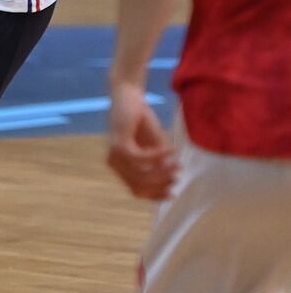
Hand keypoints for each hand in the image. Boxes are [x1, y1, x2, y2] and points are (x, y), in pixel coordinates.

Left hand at [107, 82, 178, 199]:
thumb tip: (170, 181)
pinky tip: (172, 149)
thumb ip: (158, 164)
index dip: (154, 195)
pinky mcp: (119, 145)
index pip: (136, 190)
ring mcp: (114, 156)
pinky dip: (159, 155)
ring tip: (178, 165)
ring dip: (162, 172)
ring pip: (141, 175)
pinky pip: (143, 158)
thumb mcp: (153, 146)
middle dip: (161, 184)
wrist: (129, 97)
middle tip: (178, 176)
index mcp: (121, 166)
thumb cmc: (140, 121)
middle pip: (139, 186)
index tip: (173, 193)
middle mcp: (114, 164)